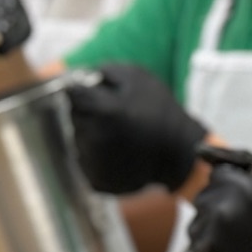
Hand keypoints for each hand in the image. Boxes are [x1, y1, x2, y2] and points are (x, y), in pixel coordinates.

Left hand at [65, 63, 206, 193]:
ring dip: (92, 132)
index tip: (92, 93)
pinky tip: (118, 151)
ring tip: (120, 134)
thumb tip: (75, 75)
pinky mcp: (95, 180)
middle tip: (116, 116)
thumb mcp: (137, 77)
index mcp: (103, 112)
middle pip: (74, 116)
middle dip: (89, 112)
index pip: (71, 94)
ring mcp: (93, 163)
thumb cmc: (159, 111)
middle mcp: (94, 139)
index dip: (82, 91)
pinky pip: (85, 159)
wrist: (179, 153)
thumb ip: (103, 71)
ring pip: (78, 138)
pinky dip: (96, 153)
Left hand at [185, 165, 251, 251]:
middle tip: (249, 233)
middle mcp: (219, 211)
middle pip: (204, 199)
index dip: (235, 192)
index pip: (218, 175)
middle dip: (222, 210)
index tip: (250, 211)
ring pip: (196, 225)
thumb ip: (245, 164)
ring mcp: (206, 239)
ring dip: (212, 233)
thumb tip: (201, 153)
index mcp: (240, 188)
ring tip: (243, 250)